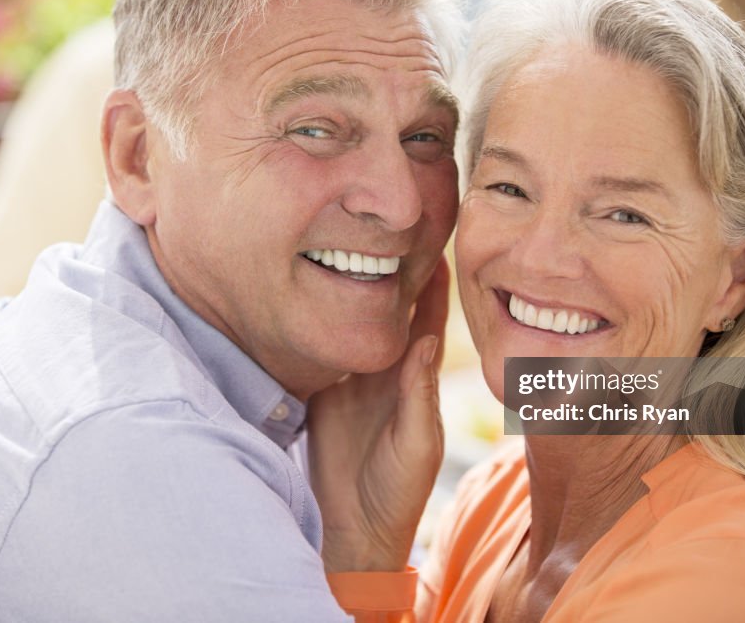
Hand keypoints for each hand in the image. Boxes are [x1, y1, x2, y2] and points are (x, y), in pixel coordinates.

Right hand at [308, 257, 448, 572]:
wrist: (354, 526)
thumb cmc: (398, 490)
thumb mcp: (416, 443)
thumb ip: (418, 395)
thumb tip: (426, 341)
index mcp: (416, 375)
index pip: (428, 314)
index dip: (433, 277)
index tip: (434, 231)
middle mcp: (385, 367)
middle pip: (389, 304)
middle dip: (391, 264)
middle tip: (390, 219)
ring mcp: (351, 374)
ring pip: (354, 318)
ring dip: (353, 282)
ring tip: (350, 236)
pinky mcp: (321, 386)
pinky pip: (321, 343)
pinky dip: (319, 315)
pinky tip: (311, 283)